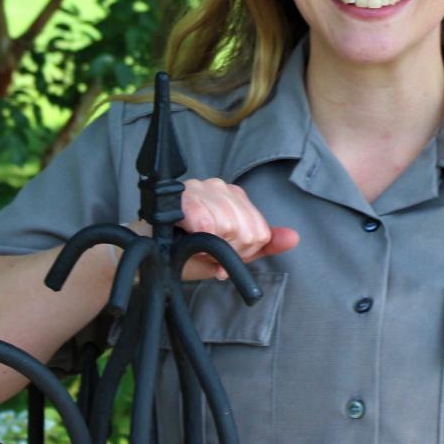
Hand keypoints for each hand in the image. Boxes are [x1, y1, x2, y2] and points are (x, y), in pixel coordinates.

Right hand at [121, 179, 298, 280]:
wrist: (149, 256)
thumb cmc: (189, 252)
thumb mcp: (231, 252)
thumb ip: (263, 245)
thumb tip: (294, 238)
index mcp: (235, 196)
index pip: (259, 230)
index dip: (241, 250)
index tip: (222, 253)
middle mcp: (219, 186)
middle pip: (245, 228)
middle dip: (227, 250)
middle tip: (206, 251)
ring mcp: (199, 187)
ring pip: (227, 226)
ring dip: (210, 246)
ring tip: (194, 245)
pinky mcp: (181, 194)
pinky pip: (205, 220)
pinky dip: (199, 232)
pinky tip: (189, 233)